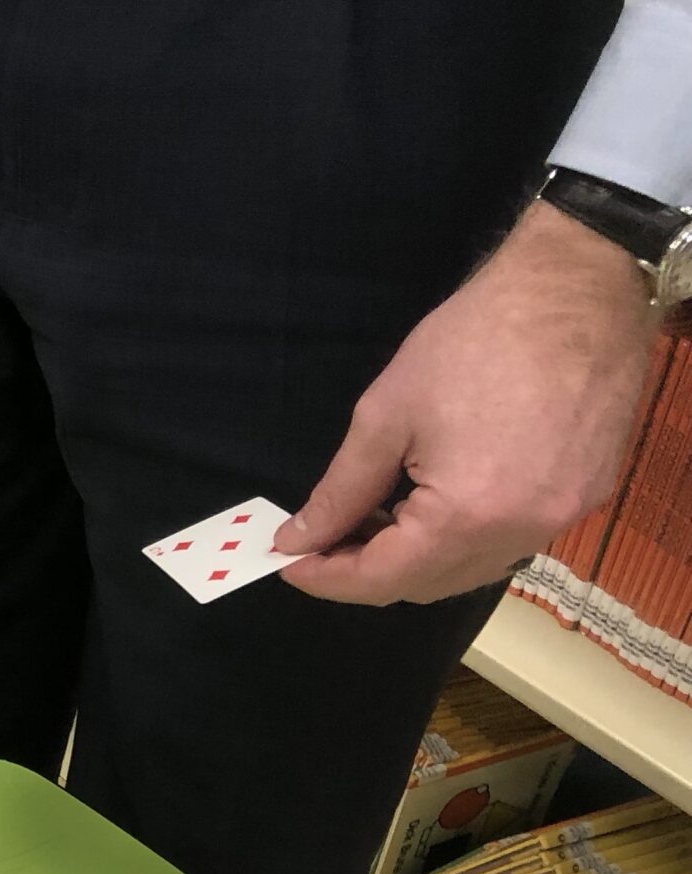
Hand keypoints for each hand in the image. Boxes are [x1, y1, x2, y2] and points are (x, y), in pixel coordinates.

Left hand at [276, 203, 659, 604]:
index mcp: (468, 515)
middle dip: (366, 572)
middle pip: (427, 585)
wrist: (579, 289)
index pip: (382, 579)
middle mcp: (521, 532)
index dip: (327, 579)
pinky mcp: (587, 497)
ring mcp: (562, 518)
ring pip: (470, 570)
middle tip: (322, 540)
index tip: (287, 562)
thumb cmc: (474, 340)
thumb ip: (341, 491)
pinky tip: (432, 506)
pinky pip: (510, 543)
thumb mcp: (386, 415)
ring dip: (415, 560)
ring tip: (372, 521)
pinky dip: (463, 539)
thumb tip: (300, 538)